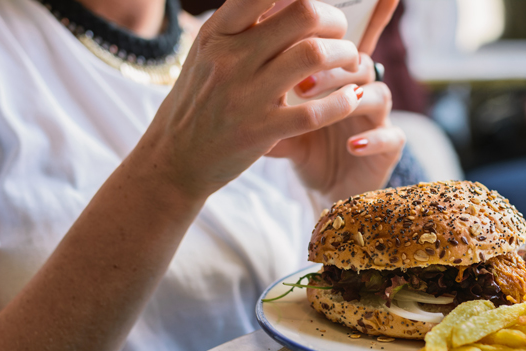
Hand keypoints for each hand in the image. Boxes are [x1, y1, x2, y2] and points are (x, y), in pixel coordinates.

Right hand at [143, 0, 365, 201]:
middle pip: (303, 14)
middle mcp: (230, 59)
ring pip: (314, 55)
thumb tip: (284, 2)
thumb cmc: (197, 104)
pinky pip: (316, 111)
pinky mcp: (261, 131)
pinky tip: (351, 98)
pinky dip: (343, 100)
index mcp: (217, 34)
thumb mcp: (207, 56)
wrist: (174, 160)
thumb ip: (241, 28)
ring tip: (350, 62)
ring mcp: (246, 96)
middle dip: (334, 20)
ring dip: (345, 55)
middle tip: (339, 34)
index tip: (316, 6)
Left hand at [267, 53, 404, 202]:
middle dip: (333, 71)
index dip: (317, 52)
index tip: (285, 60)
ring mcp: (378, 120)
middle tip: (303, 84)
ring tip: (327, 112)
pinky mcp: (390, 148)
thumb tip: (233, 97)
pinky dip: (374, 139)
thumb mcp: (282, 130)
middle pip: (360, 66)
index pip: (335, 52)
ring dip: (356, 99)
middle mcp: (361, 94)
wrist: (325, 192)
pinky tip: (352, 145)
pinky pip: (392, 137)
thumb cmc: (306, 152)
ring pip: (381, 95)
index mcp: (337, 82)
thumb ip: (267, 112)